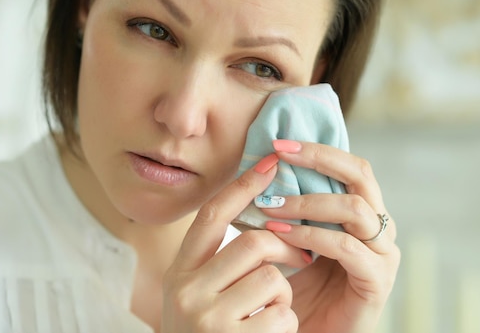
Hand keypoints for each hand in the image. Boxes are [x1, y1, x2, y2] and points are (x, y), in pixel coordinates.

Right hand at [161, 154, 308, 332]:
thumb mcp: (200, 295)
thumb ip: (219, 261)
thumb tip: (262, 220)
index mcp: (178, 273)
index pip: (211, 216)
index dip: (244, 187)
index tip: (271, 162)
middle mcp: (185, 291)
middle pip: (253, 243)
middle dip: (285, 250)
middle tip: (301, 259)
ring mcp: (207, 318)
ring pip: (273, 279)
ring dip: (284, 295)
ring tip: (270, 313)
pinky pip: (283, 314)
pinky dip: (286, 324)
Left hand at [259, 140, 400, 332]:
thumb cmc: (303, 289)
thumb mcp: (297, 241)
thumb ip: (294, 210)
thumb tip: (264, 168)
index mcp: (365, 213)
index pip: (350, 167)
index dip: (318, 150)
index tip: (279, 144)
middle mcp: (380, 227)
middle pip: (361, 175)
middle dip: (319, 159)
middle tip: (279, 156)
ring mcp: (383, 253)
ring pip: (354, 208)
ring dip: (307, 203)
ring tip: (270, 207)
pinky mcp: (377, 280)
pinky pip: (346, 247)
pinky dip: (312, 236)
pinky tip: (283, 237)